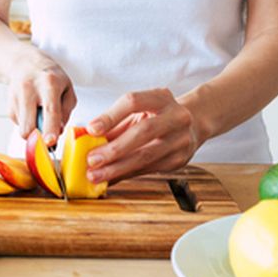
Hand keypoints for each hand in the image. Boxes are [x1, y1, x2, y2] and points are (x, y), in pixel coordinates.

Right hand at [6, 53, 75, 146]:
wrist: (24, 63)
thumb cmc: (50, 77)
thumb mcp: (67, 88)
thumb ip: (66, 111)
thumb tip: (58, 131)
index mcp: (49, 84)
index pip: (50, 111)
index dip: (50, 129)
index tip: (50, 142)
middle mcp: (29, 90)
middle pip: (29, 126)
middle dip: (39, 138)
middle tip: (49, 134)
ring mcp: (16, 98)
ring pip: (24, 128)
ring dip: (35, 128)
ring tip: (40, 113)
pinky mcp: (9, 106)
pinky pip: (20, 125)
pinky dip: (28, 122)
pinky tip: (31, 110)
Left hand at [84, 88, 200, 183]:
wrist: (193, 123)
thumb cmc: (157, 115)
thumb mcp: (139, 110)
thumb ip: (113, 121)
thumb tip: (84, 137)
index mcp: (161, 97)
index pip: (133, 102)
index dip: (111, 116)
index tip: (91, 129)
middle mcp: (175, 116)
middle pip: (143, 131)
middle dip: (114, 148)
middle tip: (91, 160)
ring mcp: (180, 139)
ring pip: (146, 155)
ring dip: (117, 168)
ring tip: (96, 174)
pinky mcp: (179, 160)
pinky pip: (148, 169)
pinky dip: (126, 174)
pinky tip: (110, 178)